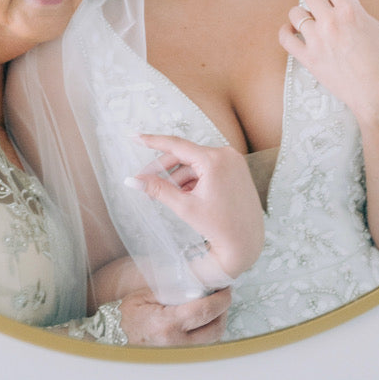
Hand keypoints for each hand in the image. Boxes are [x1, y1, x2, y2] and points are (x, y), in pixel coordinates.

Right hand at [118, 286, 231, 345]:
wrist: (109, 336)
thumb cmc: (124, 313)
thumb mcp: (144, 293)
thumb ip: (172, 287)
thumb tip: (197, 277)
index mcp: (167, 324)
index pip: (206, 311)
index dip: (221, 298)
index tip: (226, 286)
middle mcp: (176, 343)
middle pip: (216, 328)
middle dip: (224, 309)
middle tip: (223, 293)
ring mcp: (177, 354)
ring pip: (211, 340)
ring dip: (217, 321)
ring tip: (214, 305)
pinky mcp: (177, 358)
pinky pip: (201, 346)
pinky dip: (207, 332)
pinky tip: (203, 320)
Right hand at [127, 134, 263, 279]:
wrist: (247, 243)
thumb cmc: (219, 227)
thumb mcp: (185, 207)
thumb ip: (157, 190)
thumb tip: (132, 181)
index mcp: (214, 160)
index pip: (176, 145)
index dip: (152, 141)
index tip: (134, 136)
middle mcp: (226, 154)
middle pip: (185, 155)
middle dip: (163, 169)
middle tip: (143, 181)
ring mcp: (233, 161)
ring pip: (195, 163)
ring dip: (178, 176)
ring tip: (166, 195)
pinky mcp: (236, 169)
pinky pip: (207, 168)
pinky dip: (193, 179)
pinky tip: (183, 194)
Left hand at [281, 0, 378, 124]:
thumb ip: (362, 13)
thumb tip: (349, 1)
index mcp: (350, 12)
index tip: (337, 1)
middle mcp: (330, 22)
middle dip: (318, 2)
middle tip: (324, 13)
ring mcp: (316, 40)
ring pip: (295, 13)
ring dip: (302, 16)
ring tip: (310, 24)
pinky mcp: (307, 58)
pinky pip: (284, 38)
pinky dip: (286, 32)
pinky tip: (292, 32)